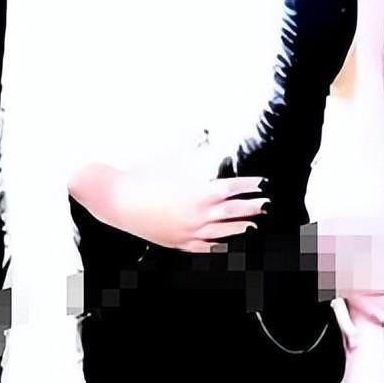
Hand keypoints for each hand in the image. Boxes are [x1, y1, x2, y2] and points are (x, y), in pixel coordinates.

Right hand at [105, 165, 266, 252]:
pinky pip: (204, 247)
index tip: (262, 183)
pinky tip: (224, 244)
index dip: (249, 186)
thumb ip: (191, 150)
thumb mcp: (170, 160)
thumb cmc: (142, 178)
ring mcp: (188, 232)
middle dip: (252, 208)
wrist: (116, 200)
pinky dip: (218, 245)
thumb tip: (204, 136)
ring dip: (240, 229)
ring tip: (253, 226)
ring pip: (223, 233)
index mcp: (198, 194)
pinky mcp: (177, 242)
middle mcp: (197, 216)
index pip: (232, 190)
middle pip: (233, 213)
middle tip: (267, 205)